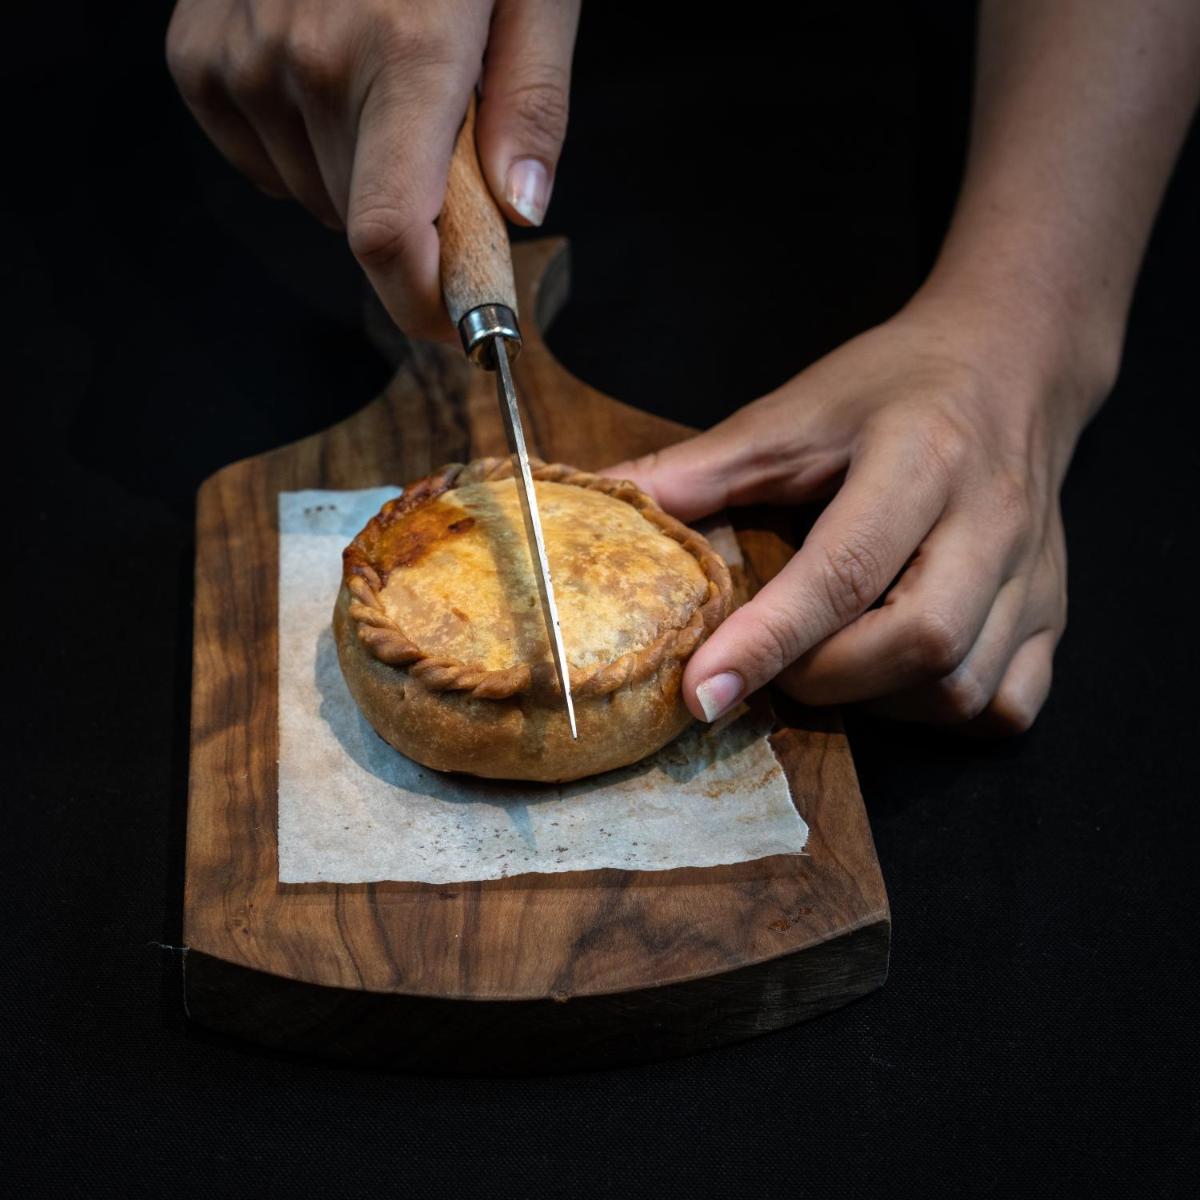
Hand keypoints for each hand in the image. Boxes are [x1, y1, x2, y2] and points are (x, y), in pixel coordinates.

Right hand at [167, 0, 579, 338]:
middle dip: (414, 220)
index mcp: (405, 54)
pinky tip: (325, 82)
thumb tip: (520, 212)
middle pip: (359, 224)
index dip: (422, 306)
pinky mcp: (197, 52)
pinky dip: (300, 147)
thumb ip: (532, 103)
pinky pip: (258, 158)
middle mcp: (309, 62)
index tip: (460, 322)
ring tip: (382, 89)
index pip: (389, 237)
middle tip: (444, 147)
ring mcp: (242, 57)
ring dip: (357, 178)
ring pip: (312, 197)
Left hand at [609, 294, 1106, 734]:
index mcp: (920, 458)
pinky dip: (945, 714)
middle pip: (920, 641)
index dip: (766, 640)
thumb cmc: (895, 385)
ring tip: (833, 664)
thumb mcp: (794, 412)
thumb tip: (604, 500)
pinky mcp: (1054, 610)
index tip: (700, 692)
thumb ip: (699, 467)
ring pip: (965, 688)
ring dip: (879, 702)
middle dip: (822, 677)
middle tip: (772, 664)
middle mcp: (990, 521)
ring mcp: (1031, 574)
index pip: (844, 569)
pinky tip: (900, 680)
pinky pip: (1011, 704)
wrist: (1013, 360)